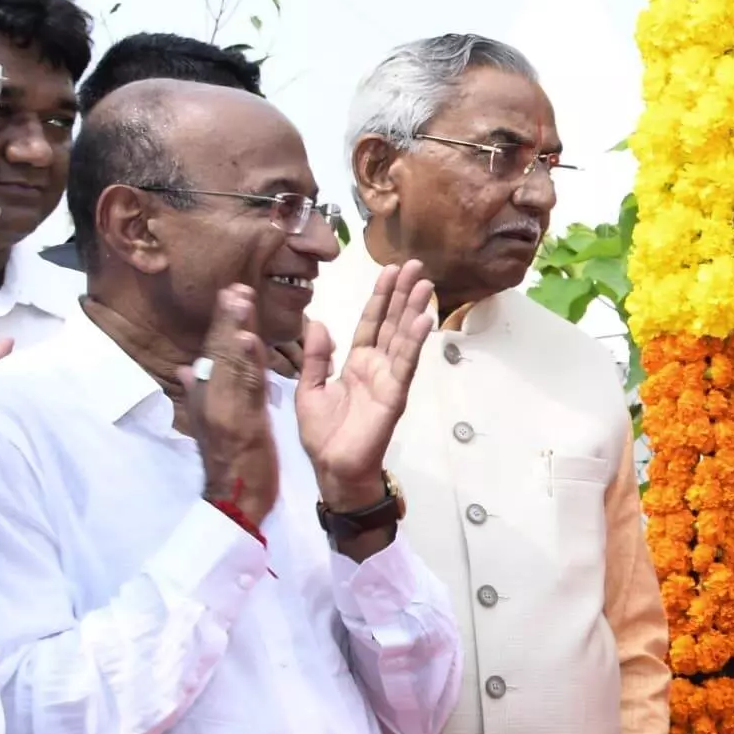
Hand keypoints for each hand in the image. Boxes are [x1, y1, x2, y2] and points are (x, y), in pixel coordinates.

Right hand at [171, 283, 278, 527]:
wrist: (234, 498)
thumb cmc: (230, 462)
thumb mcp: (210, 423)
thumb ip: (199, 394)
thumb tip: (185, 368)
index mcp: (207, 397)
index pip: (214, 354)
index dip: (221, 325)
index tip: (230, 294)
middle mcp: (210, 400)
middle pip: (219, 354)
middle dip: (228, 320)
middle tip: (237, 288)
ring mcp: (224, 411)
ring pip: (230, 366)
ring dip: (236, 331)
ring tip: (242, 302)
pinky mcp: (240, 424)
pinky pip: (245, 390)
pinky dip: (248, 364)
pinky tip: (251, 341)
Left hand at [298, 257, 434, 511]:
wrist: (333, 469)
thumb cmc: (323, 435)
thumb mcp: (308, 388)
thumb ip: (315, 357)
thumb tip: (317, 323)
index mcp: (356, 363)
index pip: (370, 322)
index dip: (380, 297)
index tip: (389, 270)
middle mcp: (376, 366)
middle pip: (391, 322)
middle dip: (402, 293)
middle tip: (415, 264)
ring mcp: (388, 379)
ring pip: (402, 337)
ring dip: (414, 309)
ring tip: (425, 283)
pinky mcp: (394, 395)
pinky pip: (405, 364)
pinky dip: (414, 341)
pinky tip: (424, 319)